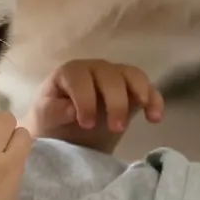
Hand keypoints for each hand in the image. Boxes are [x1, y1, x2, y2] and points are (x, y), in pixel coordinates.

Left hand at [25, 59, 162, 151]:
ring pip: (132, 75)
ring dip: (141, 94)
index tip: (86, 124)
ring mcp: (115, 77)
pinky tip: (155, 118)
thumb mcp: (44, 117)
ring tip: (147, 117)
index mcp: (70, 73)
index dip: (85, 100)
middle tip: (116, 128)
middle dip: (116, 102)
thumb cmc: (51, 120)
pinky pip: (147, 88)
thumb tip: (71, 110)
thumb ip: (53, 111)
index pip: (80, 79)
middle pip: (110, 76)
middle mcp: (94, 69)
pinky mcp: (131, 90)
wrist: (63, 130)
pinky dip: (155, 100)